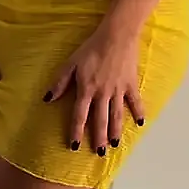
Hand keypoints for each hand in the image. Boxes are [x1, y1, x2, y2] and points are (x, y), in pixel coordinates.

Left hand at [46, 23, 146, 154]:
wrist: (117, 35)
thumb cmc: (91, 48)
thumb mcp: (70, 64)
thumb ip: (60, 83)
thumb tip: (48, 99)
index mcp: (86, 90)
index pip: (79, 116)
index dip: (76, 131)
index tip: (74, 146)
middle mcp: (103, 94)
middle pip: (100, 120)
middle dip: (98, 138)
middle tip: (98, 153)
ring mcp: (119, 90)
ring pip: (117, 115)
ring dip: (115, 131)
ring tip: (114, 145)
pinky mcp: (131, 84)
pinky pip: (135, 101)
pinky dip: (139, 112)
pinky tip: (140, 123)